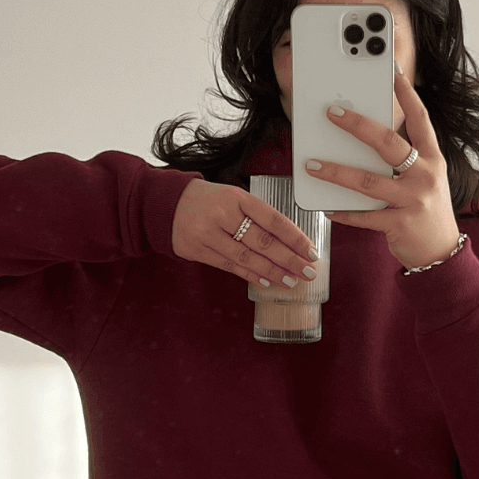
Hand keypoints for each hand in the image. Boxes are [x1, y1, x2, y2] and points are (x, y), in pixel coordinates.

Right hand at [171, 175, 318, 287]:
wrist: (167, 203)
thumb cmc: (209, 201)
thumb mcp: (233, 197)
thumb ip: (257, 215)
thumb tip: (290, 242)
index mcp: (237, 197)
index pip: (273, 219)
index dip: (295, 238)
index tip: (311, 252)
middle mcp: (222, 214)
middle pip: (262, 241)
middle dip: (289, 259)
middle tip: (308, 272)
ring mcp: (208, 233)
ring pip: (246, 258)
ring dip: (273, 271)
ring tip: (291, 280)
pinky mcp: (197, 250)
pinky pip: (230, 266)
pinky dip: (251, 274)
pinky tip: (267, 280)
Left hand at [305, 68, 461, 270]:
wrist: (441, 252)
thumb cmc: (426, 209)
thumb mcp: (425, 177)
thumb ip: (403, 158)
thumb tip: (365, 136)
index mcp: (433, 158)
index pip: (420, 119)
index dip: (406, 94)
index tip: (392, 72)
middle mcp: (426, 175)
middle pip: (388, 144)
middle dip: (357, 125)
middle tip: (332, 112)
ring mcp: (414, 200)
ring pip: (369, 181)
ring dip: (337, 171)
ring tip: (312, 164)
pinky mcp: (400, 224)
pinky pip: (365, 216)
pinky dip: (344, 212)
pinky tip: (327, 207)